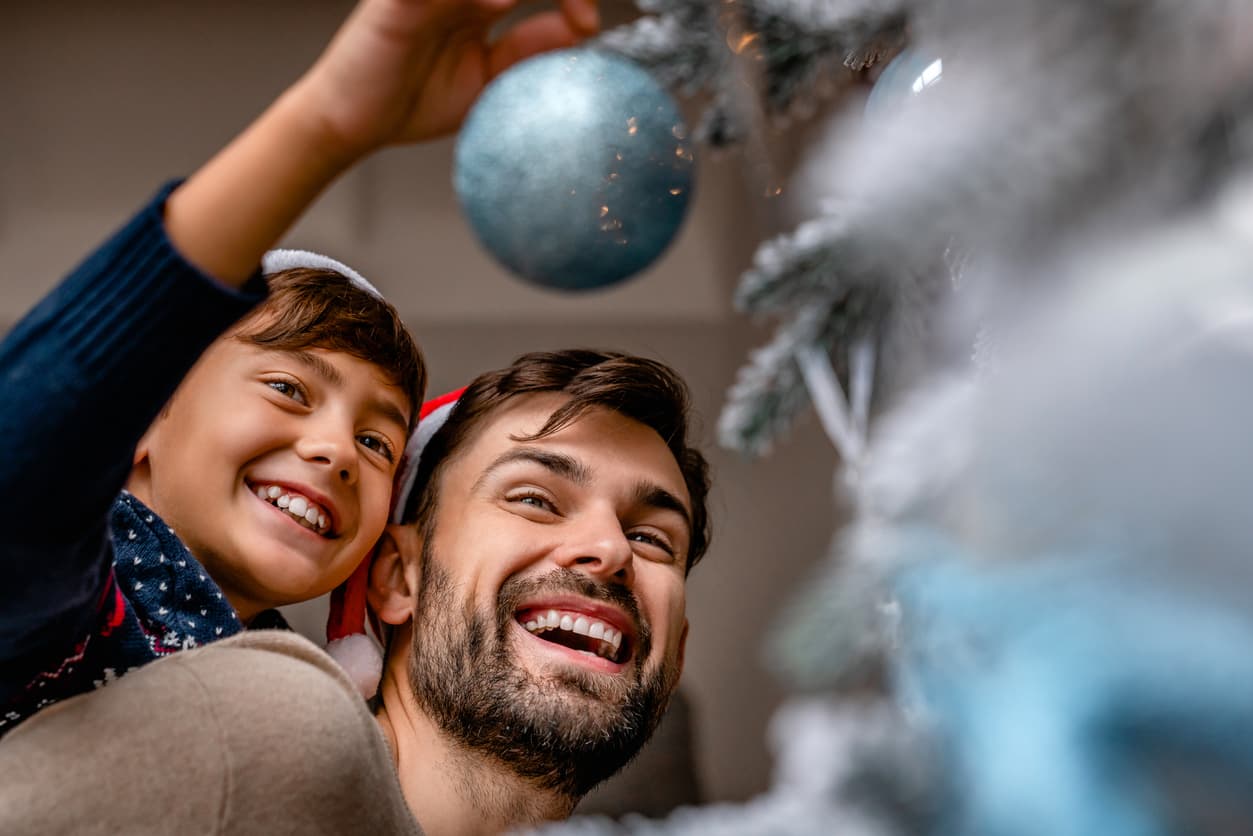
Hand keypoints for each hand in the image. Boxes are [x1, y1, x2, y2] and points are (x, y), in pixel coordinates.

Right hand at [297, 0, 599, 157]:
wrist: (351, 123)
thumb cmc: (410, 100)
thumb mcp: (487, 81)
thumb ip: (529, 51)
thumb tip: (579, 30)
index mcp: (481, 1)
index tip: (587, 26)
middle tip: (580, 16)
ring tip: (544, 7)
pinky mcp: (398, 0)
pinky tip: (498, 3)